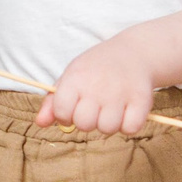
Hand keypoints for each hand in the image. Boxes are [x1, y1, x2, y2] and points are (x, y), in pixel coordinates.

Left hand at [37, 37, 156, 134]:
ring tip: (111, 109)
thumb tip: (40, 123)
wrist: (134, 52)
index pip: (62, 111)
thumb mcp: (71, 77)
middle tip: (95, 108)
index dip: (65, 115)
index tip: (74, 107)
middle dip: (88, 121)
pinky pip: (130, 128)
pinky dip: (129, 125)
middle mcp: (97, 85)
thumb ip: (53, 101)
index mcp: (76, 78)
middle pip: (84, 124)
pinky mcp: (141, 100)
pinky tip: (127, 112)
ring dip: (109, 124)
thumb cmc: (96, 69)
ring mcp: (120, 93)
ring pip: (107, 129)